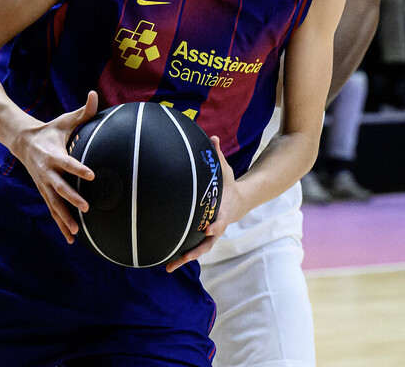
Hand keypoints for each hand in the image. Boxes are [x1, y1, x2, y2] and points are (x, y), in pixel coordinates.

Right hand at [12, 91, 98, 243]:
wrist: (23, 142)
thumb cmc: (50, 130)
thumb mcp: (65, 120)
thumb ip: (83, 110)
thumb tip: (95, 93)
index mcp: (54, 155)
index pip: (69, 163)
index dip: (79, 168)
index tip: (91, 174)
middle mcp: (48, 172)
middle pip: (60, 188)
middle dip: (72, 198)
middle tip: (86, 206)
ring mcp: (44, 185)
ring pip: (54, 204)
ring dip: (65, 218)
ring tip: (76, 232)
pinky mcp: (44, 192)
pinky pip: (53, 210)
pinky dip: (60, 224)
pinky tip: (71, 239)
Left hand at [166, 135, 240, 271]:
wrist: (239, 202)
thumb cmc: (228, 184)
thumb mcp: (225, 170)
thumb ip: (218, 155)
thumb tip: (213, 137)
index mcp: (222, 213)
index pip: (219, 222)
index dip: (214, 226)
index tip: (207, 229)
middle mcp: (215, 227)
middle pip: (206, 244)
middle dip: (195, 252)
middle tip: (182, 258)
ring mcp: (209, 235)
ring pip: (198, 251)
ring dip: (184, 259)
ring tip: (168, 267)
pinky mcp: (202, 237)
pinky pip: (192, 248)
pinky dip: (181, 255)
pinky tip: (166, 261)